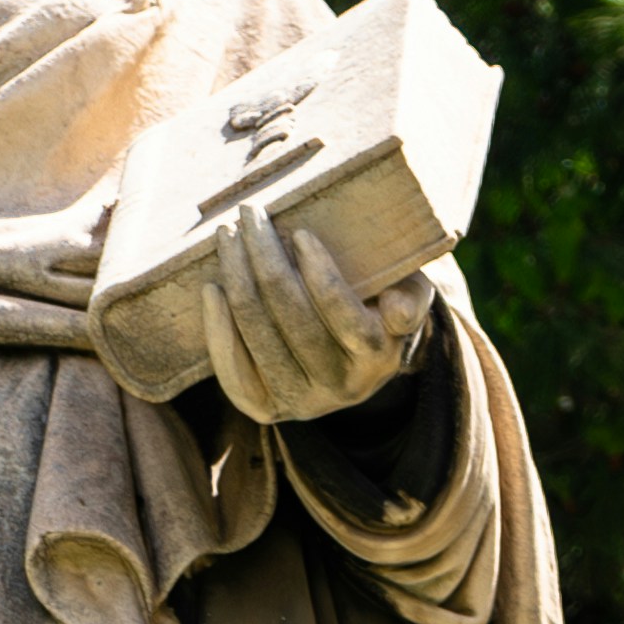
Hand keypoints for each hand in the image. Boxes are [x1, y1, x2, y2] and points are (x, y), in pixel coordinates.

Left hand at [202, 200, 433, 430]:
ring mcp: (301, 402)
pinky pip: (233, 372)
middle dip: (264, 258)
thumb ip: (412, 298)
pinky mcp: (265, 409)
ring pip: (258, 335)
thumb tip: (394, 308)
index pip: (343, 314)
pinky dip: (218, 330)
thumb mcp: (410, 296)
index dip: (319, 272)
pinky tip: (212, 290)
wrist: (354, 361)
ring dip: (236, 279)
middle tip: (249, 214)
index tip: (299, 232)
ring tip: (227, 237)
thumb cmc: (379, 306)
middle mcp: (341, 387)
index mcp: (379, 357)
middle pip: (291, 316)